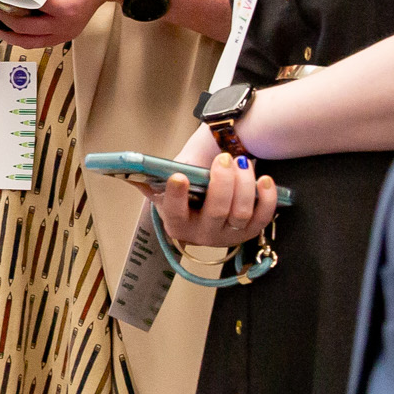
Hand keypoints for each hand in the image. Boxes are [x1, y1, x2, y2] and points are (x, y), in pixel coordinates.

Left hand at [0, 0, 142, 46]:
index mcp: (66, 7)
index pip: (27, 6)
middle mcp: (66, 25)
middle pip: (24, 28)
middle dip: (0, 16)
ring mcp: (66, 33)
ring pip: (29, 41)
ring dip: (8, 32)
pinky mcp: (65, 34)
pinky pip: (38, 41)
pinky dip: (22, 35)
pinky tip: (8, 26)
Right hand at [148, 129, 277, 247]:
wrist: (206, 203)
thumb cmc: (186, 189)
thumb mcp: (165, 183)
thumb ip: (151, 177)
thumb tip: (127, 170)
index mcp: (176, 222)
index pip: (174, 212)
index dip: (176, 196)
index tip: (178, 176)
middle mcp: (201, 234)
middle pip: (215, 212)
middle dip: (222, 183)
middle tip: (224, 158)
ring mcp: (227, 235)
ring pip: (240, 213)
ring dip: (244, 185)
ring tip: (242, 162)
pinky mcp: (249, 231)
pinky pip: (262, 217)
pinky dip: (266, 199)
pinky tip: (264, 180)